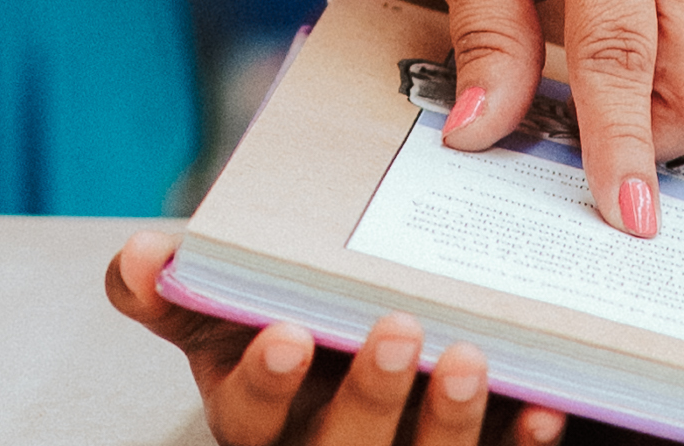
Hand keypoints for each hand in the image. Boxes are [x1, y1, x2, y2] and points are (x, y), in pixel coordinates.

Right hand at [108, 231, 561, 445]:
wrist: (333, 370)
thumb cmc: (277, 342)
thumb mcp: (216, 320)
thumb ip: (172, 292)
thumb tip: (141, 255)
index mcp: (256, 418)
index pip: (248, 417)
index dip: (266, 383)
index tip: (288, 333)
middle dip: (371, 396)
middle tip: (398, 329)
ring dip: (448, 419)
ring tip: (470, 357)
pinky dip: (520, 438)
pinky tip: (542, 401)